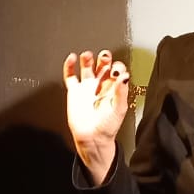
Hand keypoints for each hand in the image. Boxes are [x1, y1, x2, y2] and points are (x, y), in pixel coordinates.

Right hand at [63, 49, 129, 180]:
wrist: (92, 138)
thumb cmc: (107, 127)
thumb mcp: (119, 108)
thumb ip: (121, 91)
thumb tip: (124, 76)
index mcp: (114, 88)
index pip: (117, 71)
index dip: (117, 67)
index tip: (116, 70)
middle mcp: (101, 86)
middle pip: (102, 65)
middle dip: (104, 58)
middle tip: (104, 55)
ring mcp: (87, 88)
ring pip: (87, 67)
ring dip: (88, 59)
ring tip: (87, 55)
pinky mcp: (75, 92)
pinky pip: (70, 76)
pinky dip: (69, 66)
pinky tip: (71, 58)